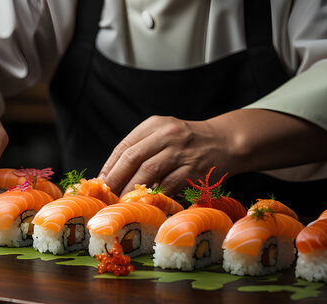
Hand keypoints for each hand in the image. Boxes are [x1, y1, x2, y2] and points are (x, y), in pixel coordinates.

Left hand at [99, 115, 231, 197]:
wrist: (226, 141)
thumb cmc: (187, 142)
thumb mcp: (164, 133)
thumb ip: (141, 148)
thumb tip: (112, 176)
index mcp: (155, 124)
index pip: (124, 146)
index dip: (110, 167)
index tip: (100, 183)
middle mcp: (168, 134)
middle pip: (133, 158)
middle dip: (116, 179)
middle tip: (106, 196)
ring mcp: (182, 152)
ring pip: (148, 172)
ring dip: (132, 190)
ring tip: (122, 202)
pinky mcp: (195, 170)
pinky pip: (169, 185)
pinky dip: (155, 196)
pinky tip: (146, 203)